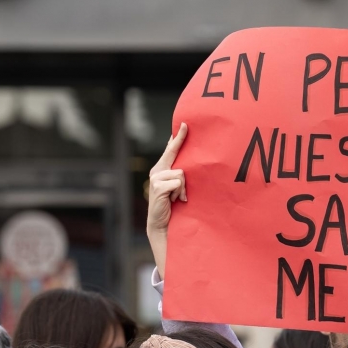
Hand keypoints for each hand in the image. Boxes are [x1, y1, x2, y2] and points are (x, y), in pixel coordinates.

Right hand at [147, 122, 187, 279]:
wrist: (162, 223)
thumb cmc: (172, 205)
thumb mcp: (177, 188)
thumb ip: (180, 176)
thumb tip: (191, 167)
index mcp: (162, 169)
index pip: (170, 150)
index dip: (177, 137)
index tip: (184, 124)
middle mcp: (157, 170)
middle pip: (174, 154)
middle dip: (179, 141)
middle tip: (186, 125)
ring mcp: (156, 177)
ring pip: (181, 173)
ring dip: (183, 187)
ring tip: (178, 197)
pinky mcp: (158, 186)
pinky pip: (178, 182)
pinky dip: (180, 192)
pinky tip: (175, 200)